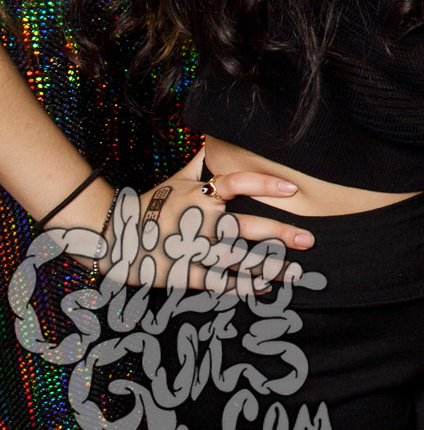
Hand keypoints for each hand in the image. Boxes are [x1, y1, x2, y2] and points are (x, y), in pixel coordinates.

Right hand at [88, 149, 312, 290]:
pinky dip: (241, 286)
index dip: (265, 184)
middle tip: (309, 240)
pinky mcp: (181, 272)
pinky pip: (217, 281)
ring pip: (237, 258)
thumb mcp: (172, 182)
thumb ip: (198, 165)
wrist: (108, 236)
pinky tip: (263, 288)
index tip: (294, 189)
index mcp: (198, 195)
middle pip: (246, 226)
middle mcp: (198, 220)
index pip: (236, 183)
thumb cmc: (146, 206)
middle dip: (280, 234)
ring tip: (294, 271)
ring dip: (268, 266)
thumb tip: (214, 142)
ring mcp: (190, 248)